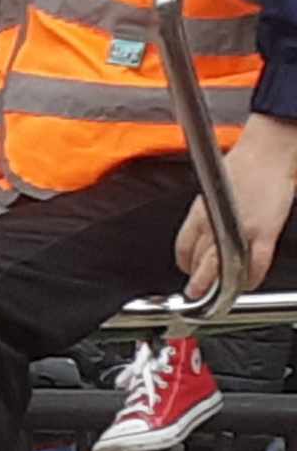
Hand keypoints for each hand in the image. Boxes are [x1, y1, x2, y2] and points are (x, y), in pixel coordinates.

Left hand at [176, 113, 296, 298]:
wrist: (267, 153)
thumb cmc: (242, 164)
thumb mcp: (211, 189)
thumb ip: (208, 212)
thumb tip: (206, 227)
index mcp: (200, 212)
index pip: (183, 246)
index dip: (184, 262)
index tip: (187, 269)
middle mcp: (216, 224)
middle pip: (199, 262)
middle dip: (196, 282)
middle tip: (195, 295)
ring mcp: (240, 232)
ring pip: (222, 268)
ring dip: (218, 286)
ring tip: (217, 297)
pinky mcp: (264, 234)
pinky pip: (256, 266)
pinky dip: (250, 279)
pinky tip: (247, 284)